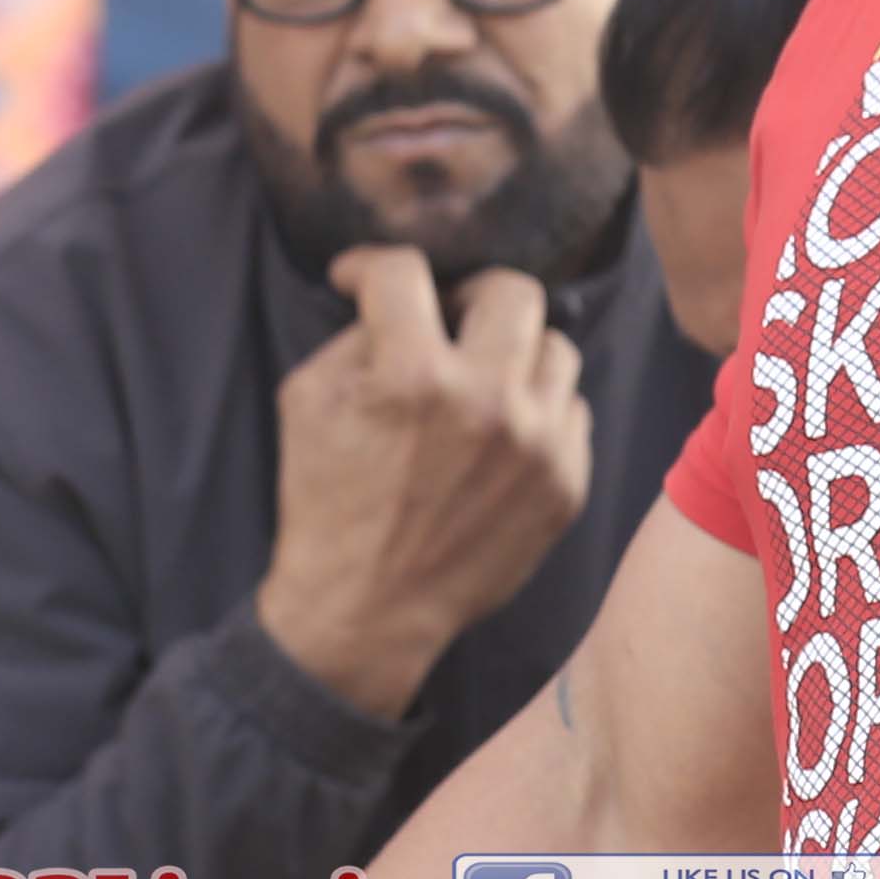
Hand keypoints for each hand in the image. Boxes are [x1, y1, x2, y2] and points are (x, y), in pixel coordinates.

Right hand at [254, 252, 589, 717]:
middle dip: (470, 295)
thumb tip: (392, 301)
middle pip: (514, 291)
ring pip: (558, 350)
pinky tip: (501, 435)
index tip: (359, 283)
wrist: (366, 612)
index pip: (406, 272)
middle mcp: (490, 400)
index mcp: (414, 373)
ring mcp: (540, 445)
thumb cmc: (327, 504)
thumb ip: (356, 337)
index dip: (370, 266)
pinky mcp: (568, 485)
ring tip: (480, 380)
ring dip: (515, 354)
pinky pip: (572, 413)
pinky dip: (538, 412)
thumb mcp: (307, 402)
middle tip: (446, 318)